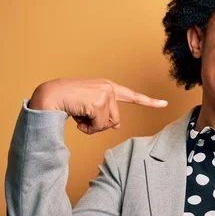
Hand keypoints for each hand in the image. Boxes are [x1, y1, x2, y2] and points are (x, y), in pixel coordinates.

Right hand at [28, 78, 167, 134]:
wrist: (50, 96)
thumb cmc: (68, 101)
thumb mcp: (90, 107)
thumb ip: (104, 113)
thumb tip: (116, 125)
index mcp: (108, 88)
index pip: (132, 95)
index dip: (149, 101)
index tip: (164, 103)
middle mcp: (109, 88)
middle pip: (116, 120)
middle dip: (99, 124)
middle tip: (84, 116)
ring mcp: (105, 94)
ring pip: (108, 124)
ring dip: (92, 126)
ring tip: (79, 115)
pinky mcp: (99, 101)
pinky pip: (99, 125)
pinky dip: (88, 127)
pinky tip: (78, 117)